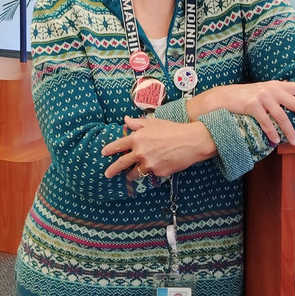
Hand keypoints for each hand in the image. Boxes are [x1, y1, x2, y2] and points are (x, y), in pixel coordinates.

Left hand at [101, 116, 215, 180]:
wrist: (190, 141)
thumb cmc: (172, 129)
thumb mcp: (153, 122)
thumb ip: (137, 123)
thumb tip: (126, 120)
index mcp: (137, 139)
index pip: (118, 145)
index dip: (109, 149)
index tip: (103, 153)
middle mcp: (140, 153)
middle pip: (122, 164)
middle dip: (112, 170)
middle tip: (107, 174)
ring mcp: (149, 164)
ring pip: (136, 173)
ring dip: (132, 174)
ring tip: (130, 175)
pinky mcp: (159, 172)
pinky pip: (152, 173)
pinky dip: (152, 170)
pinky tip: (157, 166)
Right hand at [192, 81, 294, 145]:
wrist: (224, 97)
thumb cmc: (245, 97)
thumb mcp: (263, 91)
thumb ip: (277, 94)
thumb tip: (293, 104)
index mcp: (277, 85)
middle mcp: (272, 89)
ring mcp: (262, 97)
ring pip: (282, 117)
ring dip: (290, 131)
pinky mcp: (252, 106)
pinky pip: (266, 122)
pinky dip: (272, 133)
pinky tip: (275, 141)